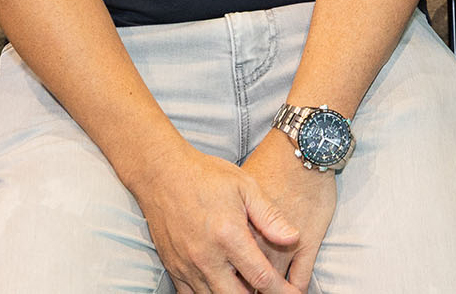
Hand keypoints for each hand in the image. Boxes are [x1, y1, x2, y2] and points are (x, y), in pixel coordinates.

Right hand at [133, 146, 299, 293]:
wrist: (162, 173)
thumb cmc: (206, 176)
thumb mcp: (245, 187)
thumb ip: (270, 216)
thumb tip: (293, 238)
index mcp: (229, 236)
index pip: (261, 276)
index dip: (281, 291)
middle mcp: (207, 257)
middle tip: (273, 292)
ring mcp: (187, 266)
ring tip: (249, 288)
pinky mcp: (173, 268)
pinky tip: (223, 286)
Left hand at [241, 130, 338, 289]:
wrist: (299, 148)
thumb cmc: (267, 164)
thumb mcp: (239, 190)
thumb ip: (231, 221)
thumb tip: (219, 245)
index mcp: (235, 231)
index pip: (227, 270)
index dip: (229, 281)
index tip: (231, 283)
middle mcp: (258, 242)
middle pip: (246, 282)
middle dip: (246, 289)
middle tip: (248, 288)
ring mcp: (284, 244)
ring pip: (273, 283)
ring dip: (270, 290)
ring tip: (270, 290)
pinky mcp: (309, 242)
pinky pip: (301, 277)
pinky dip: (296, 288)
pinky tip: (293, 290)